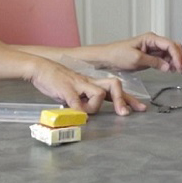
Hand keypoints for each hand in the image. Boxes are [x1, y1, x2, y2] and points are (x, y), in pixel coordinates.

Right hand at [27, 59, 145, 115]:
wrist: (41, 68)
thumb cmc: (57, 81)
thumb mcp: (75, 90)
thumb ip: (83, 100)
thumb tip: (87, 113)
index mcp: (93, 83)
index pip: (116, 89)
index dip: (129, 99)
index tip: (141, 108)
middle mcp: (89, 82)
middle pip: (114, 85)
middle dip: (121, 100)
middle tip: (124, 113)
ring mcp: (79, 85)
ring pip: (99, 94)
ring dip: (94, 106)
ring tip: (82, 110)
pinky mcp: (66, 90)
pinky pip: (76, 102)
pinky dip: (78, 110)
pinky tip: (75, 114)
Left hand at [97, 32, 181, 72]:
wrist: (107, 58)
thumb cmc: (117, 55)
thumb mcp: (136, 59)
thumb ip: (154, 62)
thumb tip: (168, 67)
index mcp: (150, 38)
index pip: (170, 45)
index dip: (177, 56)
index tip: (180, 66)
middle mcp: (153, 42)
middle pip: (173, 47)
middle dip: (179, 57)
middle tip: (181, 69)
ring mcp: (153, 49)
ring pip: (170, 53)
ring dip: (175, 61)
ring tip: (177, 71)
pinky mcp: (150, 56)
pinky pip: (164, 58)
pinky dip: (170, 64)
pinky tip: (171, 70)